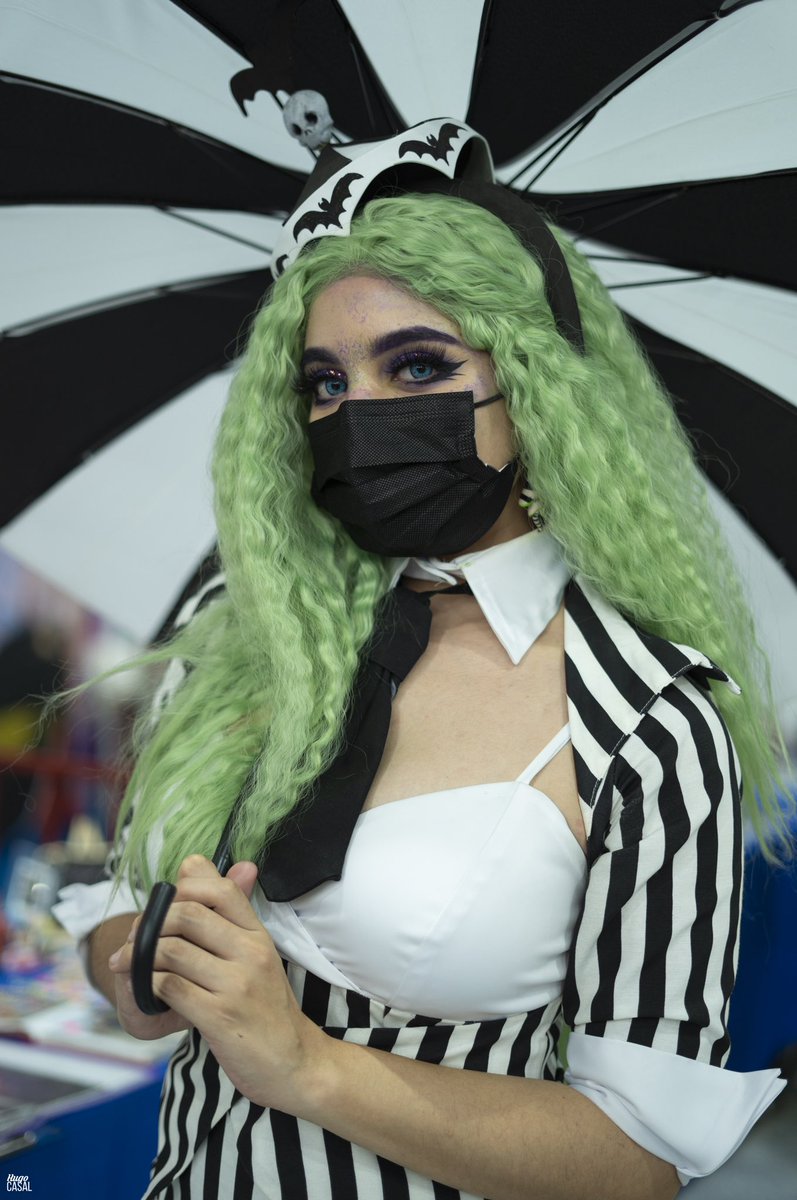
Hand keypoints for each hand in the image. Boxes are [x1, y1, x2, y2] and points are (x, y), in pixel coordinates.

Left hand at [109, 856, 326, 1110]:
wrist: (295, 1063)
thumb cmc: (267, 1008)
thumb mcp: (256, 955)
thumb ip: (227, 912)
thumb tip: (194, 862)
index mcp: (259, 935)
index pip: (220, 889)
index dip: (184, 889)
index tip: (164, 906)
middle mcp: (251, 953)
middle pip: (187, 915)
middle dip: (150, 924)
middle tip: (133, 939)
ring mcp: (236, 985)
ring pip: (171, 950)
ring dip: (139, 956)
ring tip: (126, 965)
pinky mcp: (219, 1016)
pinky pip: (170, 987)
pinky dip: (147, 986)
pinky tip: (144, 992)